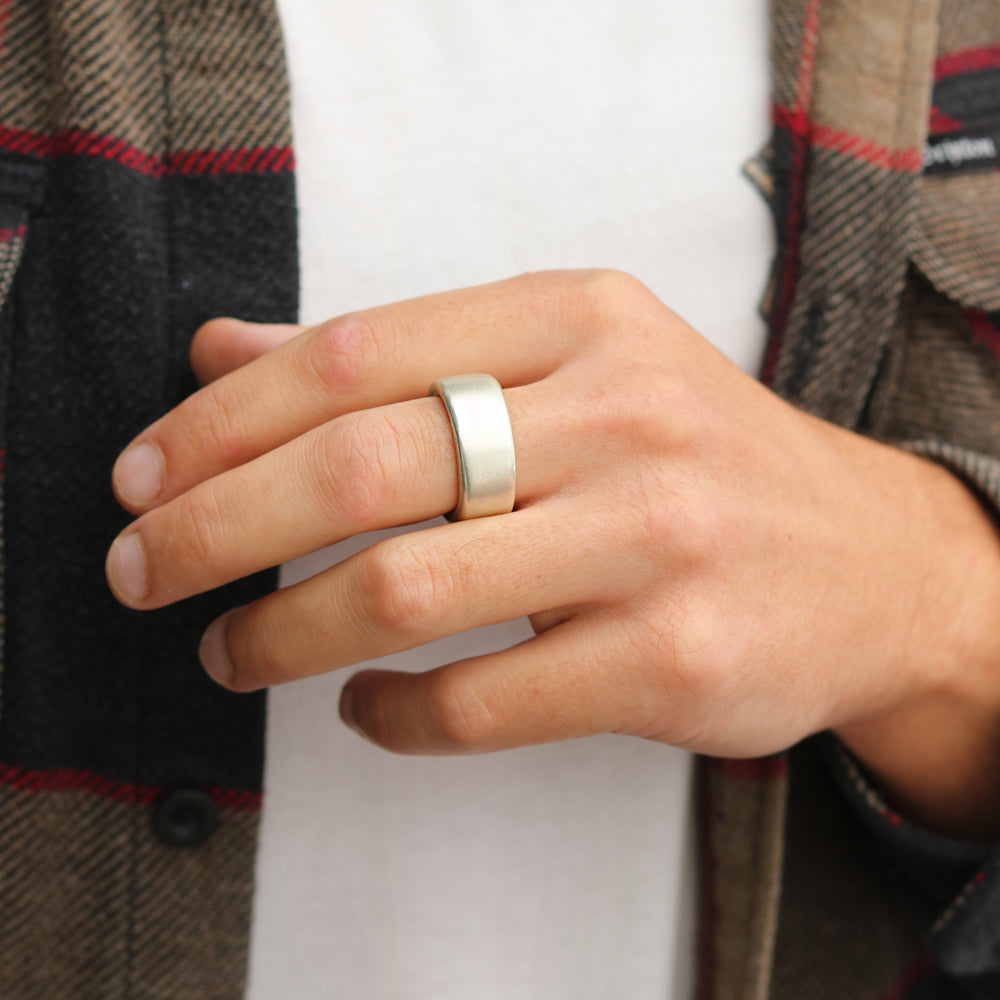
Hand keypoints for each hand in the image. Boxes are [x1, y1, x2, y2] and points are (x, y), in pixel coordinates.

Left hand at [104, 271, 999, 797]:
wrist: (871, 559)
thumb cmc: (694, 457)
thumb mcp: (570, 367)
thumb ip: (399, 359)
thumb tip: (224, 356)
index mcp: (583, 319)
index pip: (353, 353)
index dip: (221, 419)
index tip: (146, 476)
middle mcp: (623, 414)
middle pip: (361, 465)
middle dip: (214, 526)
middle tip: (140, 572)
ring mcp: (656, 541)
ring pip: (407, 590)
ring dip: (283, 632)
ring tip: (233, 652)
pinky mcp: (672, 661)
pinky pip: (478, 700)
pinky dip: (389, 716)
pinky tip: (363, 708)